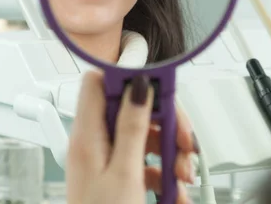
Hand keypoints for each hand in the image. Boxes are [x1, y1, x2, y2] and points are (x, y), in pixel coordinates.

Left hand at [66, 70, 198, 203]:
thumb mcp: (124, 174)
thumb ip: (130, 128)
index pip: (99, 83)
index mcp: (87, 135)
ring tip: (183, 174)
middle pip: (130, 109)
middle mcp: (93, 142)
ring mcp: (105, 159)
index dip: (127, 77)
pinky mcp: (117, 175)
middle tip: (182, 141)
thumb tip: (138, 87)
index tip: (158, 86)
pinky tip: (175, 192)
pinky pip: (144, 161)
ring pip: (142, 135)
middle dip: (162, 122)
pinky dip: (163, 173)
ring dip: (168, 152)